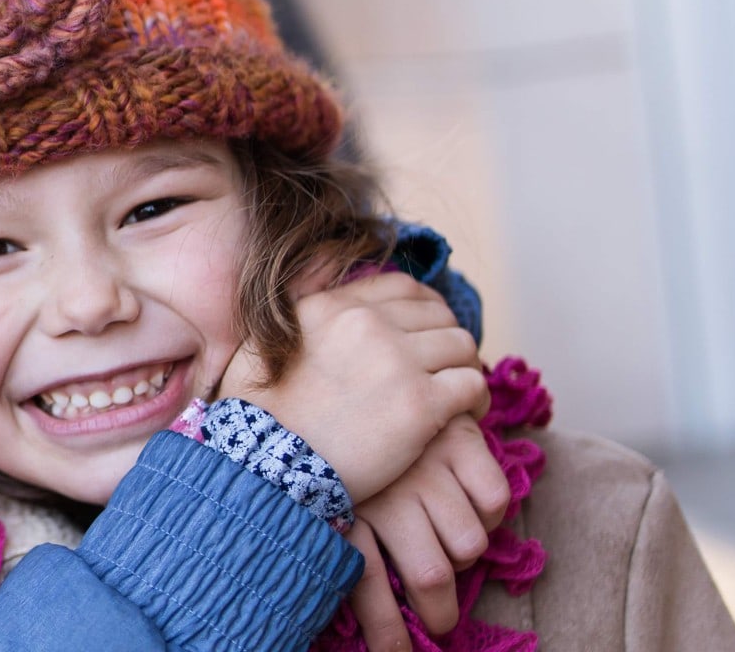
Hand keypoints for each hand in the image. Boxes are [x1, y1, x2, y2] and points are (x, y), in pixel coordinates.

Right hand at [223, 272, 485, 502]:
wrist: (265, 467)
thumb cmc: (258, 415)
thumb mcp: (263, 343)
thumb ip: (297, 309)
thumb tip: (322, 267)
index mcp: (332, 307)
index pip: (403, 287)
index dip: (426, 308)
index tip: (427, 335)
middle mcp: (367, 324)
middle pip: (439, 315)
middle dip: (447, 342)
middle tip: (445, 371)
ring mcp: (397, 361)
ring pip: (461, 345)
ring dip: (464, 368)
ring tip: (458, 396)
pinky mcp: (420, 403)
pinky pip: (472, 384)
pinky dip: (476, 400)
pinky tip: (466, 416)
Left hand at [348, 415, 509, 649]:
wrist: (355, 371)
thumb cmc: (341, 447)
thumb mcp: (326, 494)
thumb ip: (340, 541)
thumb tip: (373, 618)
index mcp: (346, 508)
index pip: (368, 588)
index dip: (389, 636)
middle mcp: (387, 492)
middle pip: (431, 577)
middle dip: (439, 612)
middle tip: (440, 621)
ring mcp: (425, 465)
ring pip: (469, 544)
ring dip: (463, 553)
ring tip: (447, 543)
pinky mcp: (457, 438)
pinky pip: (494, 499)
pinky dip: (489, 510)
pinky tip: (468, 500)